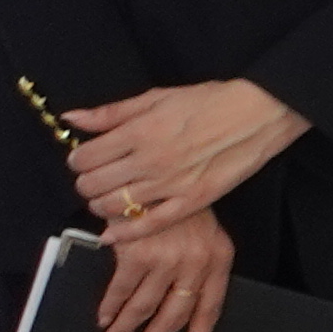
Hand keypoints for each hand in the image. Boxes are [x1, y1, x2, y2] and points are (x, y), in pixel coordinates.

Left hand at [60, 78, 302, 232]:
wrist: (260, 114)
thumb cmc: (212, 102)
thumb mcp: (157, 97)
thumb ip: (111, 112)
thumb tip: (72, 118)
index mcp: (139, 131)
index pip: (84, 157)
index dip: (77, 160)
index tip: (83, 159)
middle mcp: (150, 160)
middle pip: (93, 184)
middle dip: (86, 183)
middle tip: (94, 178)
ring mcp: (171, 184)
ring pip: (113, 206)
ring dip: (101, 205)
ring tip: (108, 198)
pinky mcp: (192, 201)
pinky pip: (150, 225)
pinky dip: (125, 234)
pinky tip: (111, 234)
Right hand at [92, 196, 233, 331]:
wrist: (155, 174)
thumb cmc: (177, 206)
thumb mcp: (202, 235)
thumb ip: (194, 268)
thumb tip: (173, 308)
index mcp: (219, 260)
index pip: (210, 310)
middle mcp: (196, 264)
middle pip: (173, 317)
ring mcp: (168, 260)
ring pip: (143, 309)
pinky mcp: (138, 254)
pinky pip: (120, 290)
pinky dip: (109, 307)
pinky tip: (103, 318)